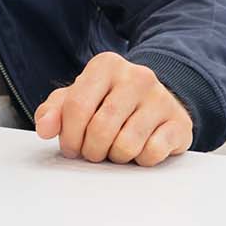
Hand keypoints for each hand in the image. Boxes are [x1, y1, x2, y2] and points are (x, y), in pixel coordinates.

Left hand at [35, 52, 192, 166]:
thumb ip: (53, 111)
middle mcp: (137, 76)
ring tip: (115, 149)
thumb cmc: (108, 101)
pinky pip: (152, 153)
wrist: (155, 101)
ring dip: (115, 157)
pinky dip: (140, 160)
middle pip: (101, 128)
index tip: (71, 147)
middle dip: (91, 150)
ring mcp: (162, 98)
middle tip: (93, 152)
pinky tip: (139, 148)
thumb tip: (45, 128)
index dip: (69, 135)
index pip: (76, 106)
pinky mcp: (180, 122)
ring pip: (126, 145)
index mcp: (106, 65)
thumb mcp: (77, 98)